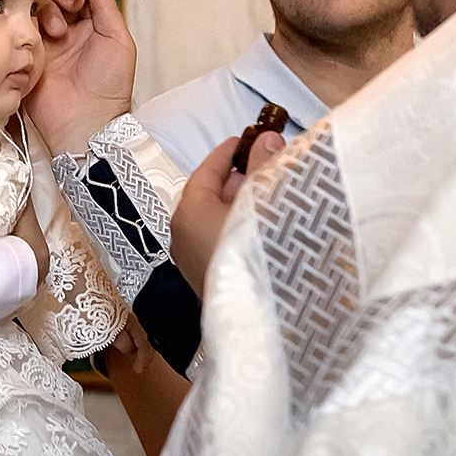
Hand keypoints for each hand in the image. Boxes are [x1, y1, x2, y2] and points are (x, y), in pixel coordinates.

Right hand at [26, 0, 135, 154]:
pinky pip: (21, 30)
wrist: (85, 120)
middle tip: (70, 6)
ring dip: (49, 11)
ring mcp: (46, 43)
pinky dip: (29, 24)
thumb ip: (107, 8)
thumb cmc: (110, 87)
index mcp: (92, 27)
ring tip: (58, 31)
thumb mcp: (118, 42)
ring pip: (39, 10)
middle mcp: (67, 32)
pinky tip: (40, 34)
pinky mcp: (28, 55)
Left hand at [168, 132, 282, 299]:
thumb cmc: (255, 255)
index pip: (205, 171)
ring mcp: (194, 262)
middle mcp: (183, 237)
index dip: (228, 152)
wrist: (259, 316)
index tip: (246, 139)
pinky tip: (265, 226)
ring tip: (272, 193)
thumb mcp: (263, 200)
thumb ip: (264, 166)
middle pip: (211, 196)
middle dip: (240, 179)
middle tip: (267, 163)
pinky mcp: (210, 280)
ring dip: (243, 205)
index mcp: (189, 212)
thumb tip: (267, 140)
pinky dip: (240, 228)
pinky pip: (222, 242)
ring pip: (218, 221)